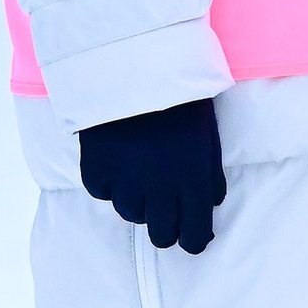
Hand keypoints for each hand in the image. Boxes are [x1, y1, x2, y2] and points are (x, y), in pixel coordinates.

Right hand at [79, 99, 227, 253]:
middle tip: (165, 209)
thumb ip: (211, 176)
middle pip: (161, 236)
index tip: (191, 237)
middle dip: (167, 227)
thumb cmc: (179, 98)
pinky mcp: (95, 172)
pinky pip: (103, 193)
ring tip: (141, 171)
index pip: (195, 236)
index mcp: (193, 180)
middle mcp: (160, 189)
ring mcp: (125, 183)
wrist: (132, 66)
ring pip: (131, 215)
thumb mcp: (207, 135)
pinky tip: (118, 160)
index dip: (195, 241)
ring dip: (138, 201)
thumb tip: (211, 206)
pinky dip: (111, 183)